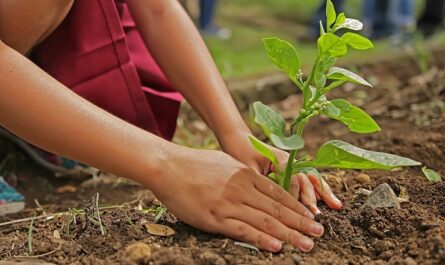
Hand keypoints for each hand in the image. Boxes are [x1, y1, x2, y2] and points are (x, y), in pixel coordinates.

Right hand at [151, 147, 323, 251]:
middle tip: (319, 233)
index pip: (279, 194)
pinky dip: (261, 239)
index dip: (298, 207)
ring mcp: (229, 203)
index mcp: (246, 175)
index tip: (312, 217)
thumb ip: (244, 175)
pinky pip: (242, 230)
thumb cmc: (195, 164)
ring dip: (289, 234)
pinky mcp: (214, 217)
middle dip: (301, 222)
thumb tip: (258, 186)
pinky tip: (276, 247)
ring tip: (307, 244)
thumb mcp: (225, 163)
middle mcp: (242, 189)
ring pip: (265, 221)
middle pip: (277, 209)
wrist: (168, 166)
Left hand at [219, 130, 341, 214]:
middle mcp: (290, 161)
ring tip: (336, 206)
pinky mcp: (291, 169)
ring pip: (311, 179)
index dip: (295, 196)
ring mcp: (292, 164)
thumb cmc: (240, 153)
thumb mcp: (247, 169)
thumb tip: (269, 202)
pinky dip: (319, 189)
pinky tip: (330, 200)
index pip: (292, 180)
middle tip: (316, 216)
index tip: (297, 212)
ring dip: (323, 192)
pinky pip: (308, 179)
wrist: (238, 139)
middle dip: (312, 198)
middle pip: (305, 180)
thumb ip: (260, 182)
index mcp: (280, 159)